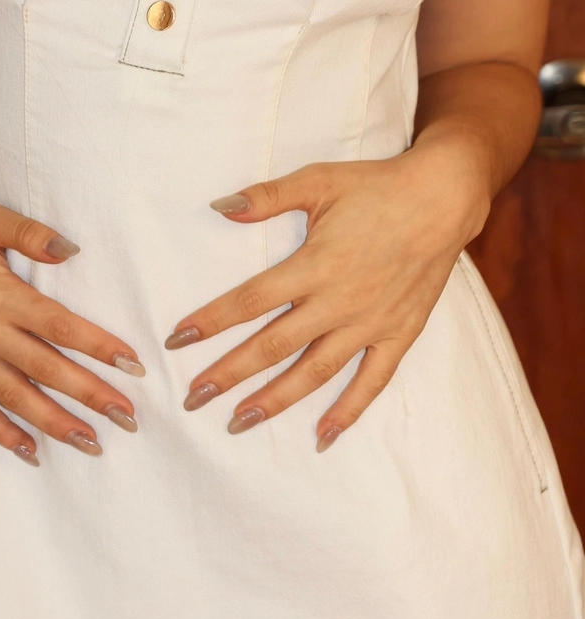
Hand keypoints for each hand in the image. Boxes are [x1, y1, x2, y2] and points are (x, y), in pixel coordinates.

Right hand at [0, 177, 142, 464]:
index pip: (61, 328)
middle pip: (47, 371)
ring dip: (55, 423)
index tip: (134, 366)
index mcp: (1, 295)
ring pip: (15, 397)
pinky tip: (29, 450)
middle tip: (128, 418)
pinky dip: (0, 431)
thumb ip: (31, 234)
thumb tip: (72, 250)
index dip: (100, 347)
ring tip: (91, 443)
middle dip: (91, 396)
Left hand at [167, 135, 491, 448]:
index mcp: (314, 265)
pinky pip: (371, 382)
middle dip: (229, 374)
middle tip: (193, 398)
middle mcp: (338, 302)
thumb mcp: (318, 180)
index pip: (250, 301)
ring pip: (314, 372)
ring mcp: (369, 324)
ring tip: (239, 422)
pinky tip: (322, 437)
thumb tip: (219, 206)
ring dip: (276, 400)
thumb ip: (267, 197)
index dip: (211, 321)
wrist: (443, 198)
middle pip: (273, 346)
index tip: (176, 341)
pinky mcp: (398, 335)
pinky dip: (348, 412)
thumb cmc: (376, 187)